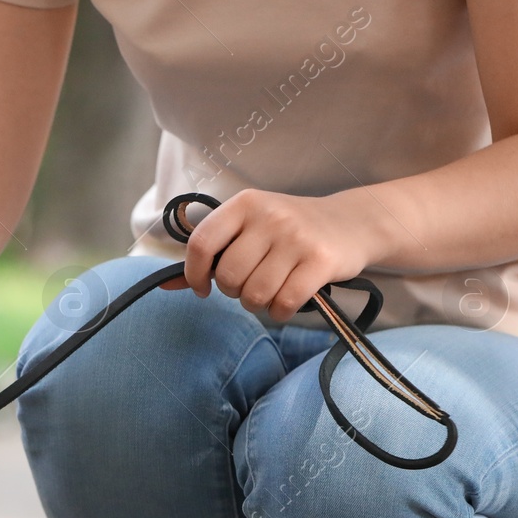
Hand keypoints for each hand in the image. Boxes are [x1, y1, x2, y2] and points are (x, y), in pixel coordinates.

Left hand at [158, 189, 381, 322]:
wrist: (352, 222)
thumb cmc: (289, 231)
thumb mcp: (249, 228)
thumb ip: (211, 253)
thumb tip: (165, 283)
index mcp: (245, 204)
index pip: (201, 243)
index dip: (193, 274)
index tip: (202, 288)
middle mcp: (270, 216)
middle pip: (229, 276)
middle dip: (234, 292)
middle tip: (250, 285)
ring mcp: (297, 238)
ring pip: (255, 294)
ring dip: (258, 304)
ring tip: (270, 291)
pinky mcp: (321, 261)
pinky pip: (284, 303)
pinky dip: (280, 312)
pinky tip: (287, 302)